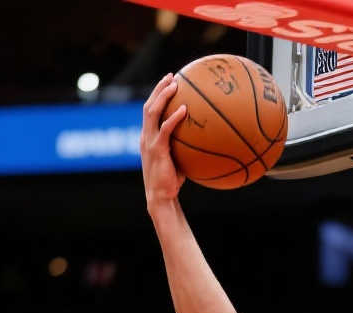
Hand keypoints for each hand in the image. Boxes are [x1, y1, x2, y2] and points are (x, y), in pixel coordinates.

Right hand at [140, 73, 186, 207]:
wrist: (161, 197)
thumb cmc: (172, 182)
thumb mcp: (179, 160)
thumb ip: (186, 147)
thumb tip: (207, 140)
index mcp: (148, 137)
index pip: (151, 111)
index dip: (157, 95)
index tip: (169, 82)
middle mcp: (146, 136)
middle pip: (149, 105)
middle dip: (159, 89)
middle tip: (171, 76)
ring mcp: (149, 142)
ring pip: (152, 112)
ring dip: (163, 96)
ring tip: (175, 85)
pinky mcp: (156, 150)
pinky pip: (165, 130)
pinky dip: (173, 118)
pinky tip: (184, 110)